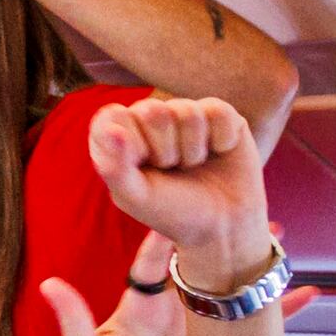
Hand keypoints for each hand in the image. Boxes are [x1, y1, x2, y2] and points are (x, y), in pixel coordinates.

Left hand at [87, 95, 272, 276]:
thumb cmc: (171, 210)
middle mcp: (147, 117)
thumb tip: (112, 130)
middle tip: (171, 169)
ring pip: (187, 112)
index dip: (131, 146)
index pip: (113, 116)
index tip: (143, 169)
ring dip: (193, 150)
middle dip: (165, 151)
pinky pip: (217, 112)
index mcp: (117, 134)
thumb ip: (115, 168)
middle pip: (152, 110)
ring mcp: (183, 112)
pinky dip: (220, 140)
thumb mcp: (135, 197)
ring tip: (192, 165)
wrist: (223, 224)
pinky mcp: (218, 113)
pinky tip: (218, 152)